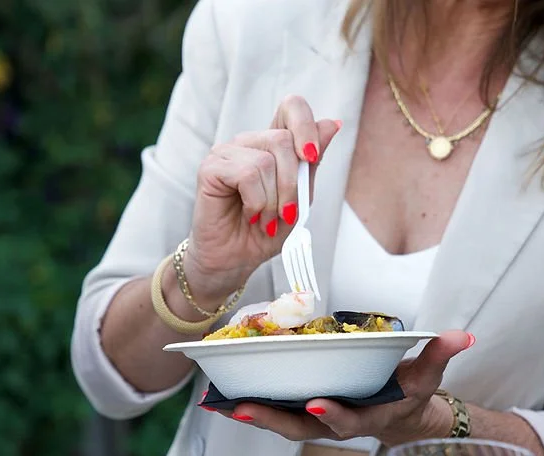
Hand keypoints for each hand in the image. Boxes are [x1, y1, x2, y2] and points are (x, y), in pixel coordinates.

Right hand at [186, 95, 341, 302]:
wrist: (235, 261)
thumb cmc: (264, 232)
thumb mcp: (300, 198)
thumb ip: (312, 163)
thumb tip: (332, 123)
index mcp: (271, 145)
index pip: (292, 107)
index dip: (306, 125)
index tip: (312, 156)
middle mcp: (249, 142)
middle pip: (284, 139)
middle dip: (292, 184)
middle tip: (285, 213)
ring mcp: (227, 152)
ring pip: (266, 160)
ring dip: (273, 199)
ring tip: (265, 219)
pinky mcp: (211, 168)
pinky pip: (247, 174)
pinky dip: (256, 201)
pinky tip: (250, 215)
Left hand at [210, 331, 473, 446]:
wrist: (399, 416)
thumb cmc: (411, 393)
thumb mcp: (428, 376)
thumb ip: (440, 355)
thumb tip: (463, 336)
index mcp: (368, 417)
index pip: (350, 420)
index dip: (334, 415)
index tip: (316, 405)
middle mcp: (336, 425)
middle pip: (301, 429)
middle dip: (272, 420)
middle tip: (243, 408)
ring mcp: (316, 422)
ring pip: (280, 423)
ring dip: (252, 414)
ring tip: (220, 403)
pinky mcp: (301, 413)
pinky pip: (273, 411)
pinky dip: (249, 406)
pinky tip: (221, 397)